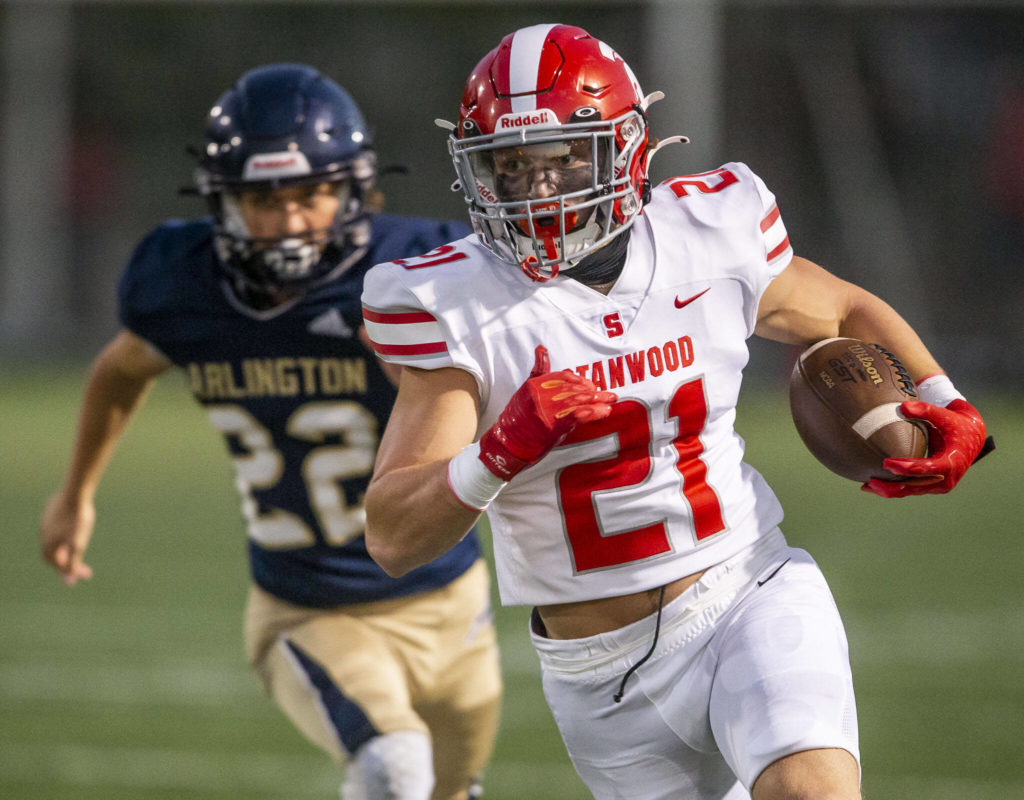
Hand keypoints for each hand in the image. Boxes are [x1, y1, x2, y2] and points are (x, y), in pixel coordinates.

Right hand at [40, 493, 95, 584]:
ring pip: (54, 537)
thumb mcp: (78, 544)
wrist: (76, 492)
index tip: (83, 574)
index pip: (54, 562)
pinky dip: (64, 532)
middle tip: (81, 565)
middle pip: (53, 551)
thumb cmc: (78, 519)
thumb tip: (69, 581)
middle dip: (67, 560)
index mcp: (47, 542)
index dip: (67, 570)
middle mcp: (43, 531)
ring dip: (64, 546)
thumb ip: (73, 562)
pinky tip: (74, 529)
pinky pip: (56, 524)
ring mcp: (46, 519)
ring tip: (78, 549)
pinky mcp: (52, 508)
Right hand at [478, 345, 616, 479]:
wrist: (507, 444)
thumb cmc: (518, 418)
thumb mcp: (525, 390)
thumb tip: (541, 349)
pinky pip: (579, 414)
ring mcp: (547, 410)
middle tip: (607, 394)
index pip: (563, 376)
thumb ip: (539, 371)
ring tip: (610, 401)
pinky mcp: (554, 425)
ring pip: (579, 400)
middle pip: (574, 388)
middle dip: (593, 391)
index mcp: (535, 384)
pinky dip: (595, 412)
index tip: (591, 385)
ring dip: (599, 401)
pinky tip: (605, 411)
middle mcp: (541, 395)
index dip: (580, 380)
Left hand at [862, 399, 988, 497]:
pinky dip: (894, 489)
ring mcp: (939, 485)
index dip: (906, 467)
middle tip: (870, 480)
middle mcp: (946, 479)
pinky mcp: (932, 486)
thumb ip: (926, 410)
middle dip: (892, 485)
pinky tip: (874, 486)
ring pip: (911, 491)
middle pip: (915, 486)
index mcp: (951, 462)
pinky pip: (911, 489)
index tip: (886, 463)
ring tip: (866, 485)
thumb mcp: (946, 415)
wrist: (972, 438)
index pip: (926, 469)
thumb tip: (903, 406)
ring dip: (889, 490)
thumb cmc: (957, 424)